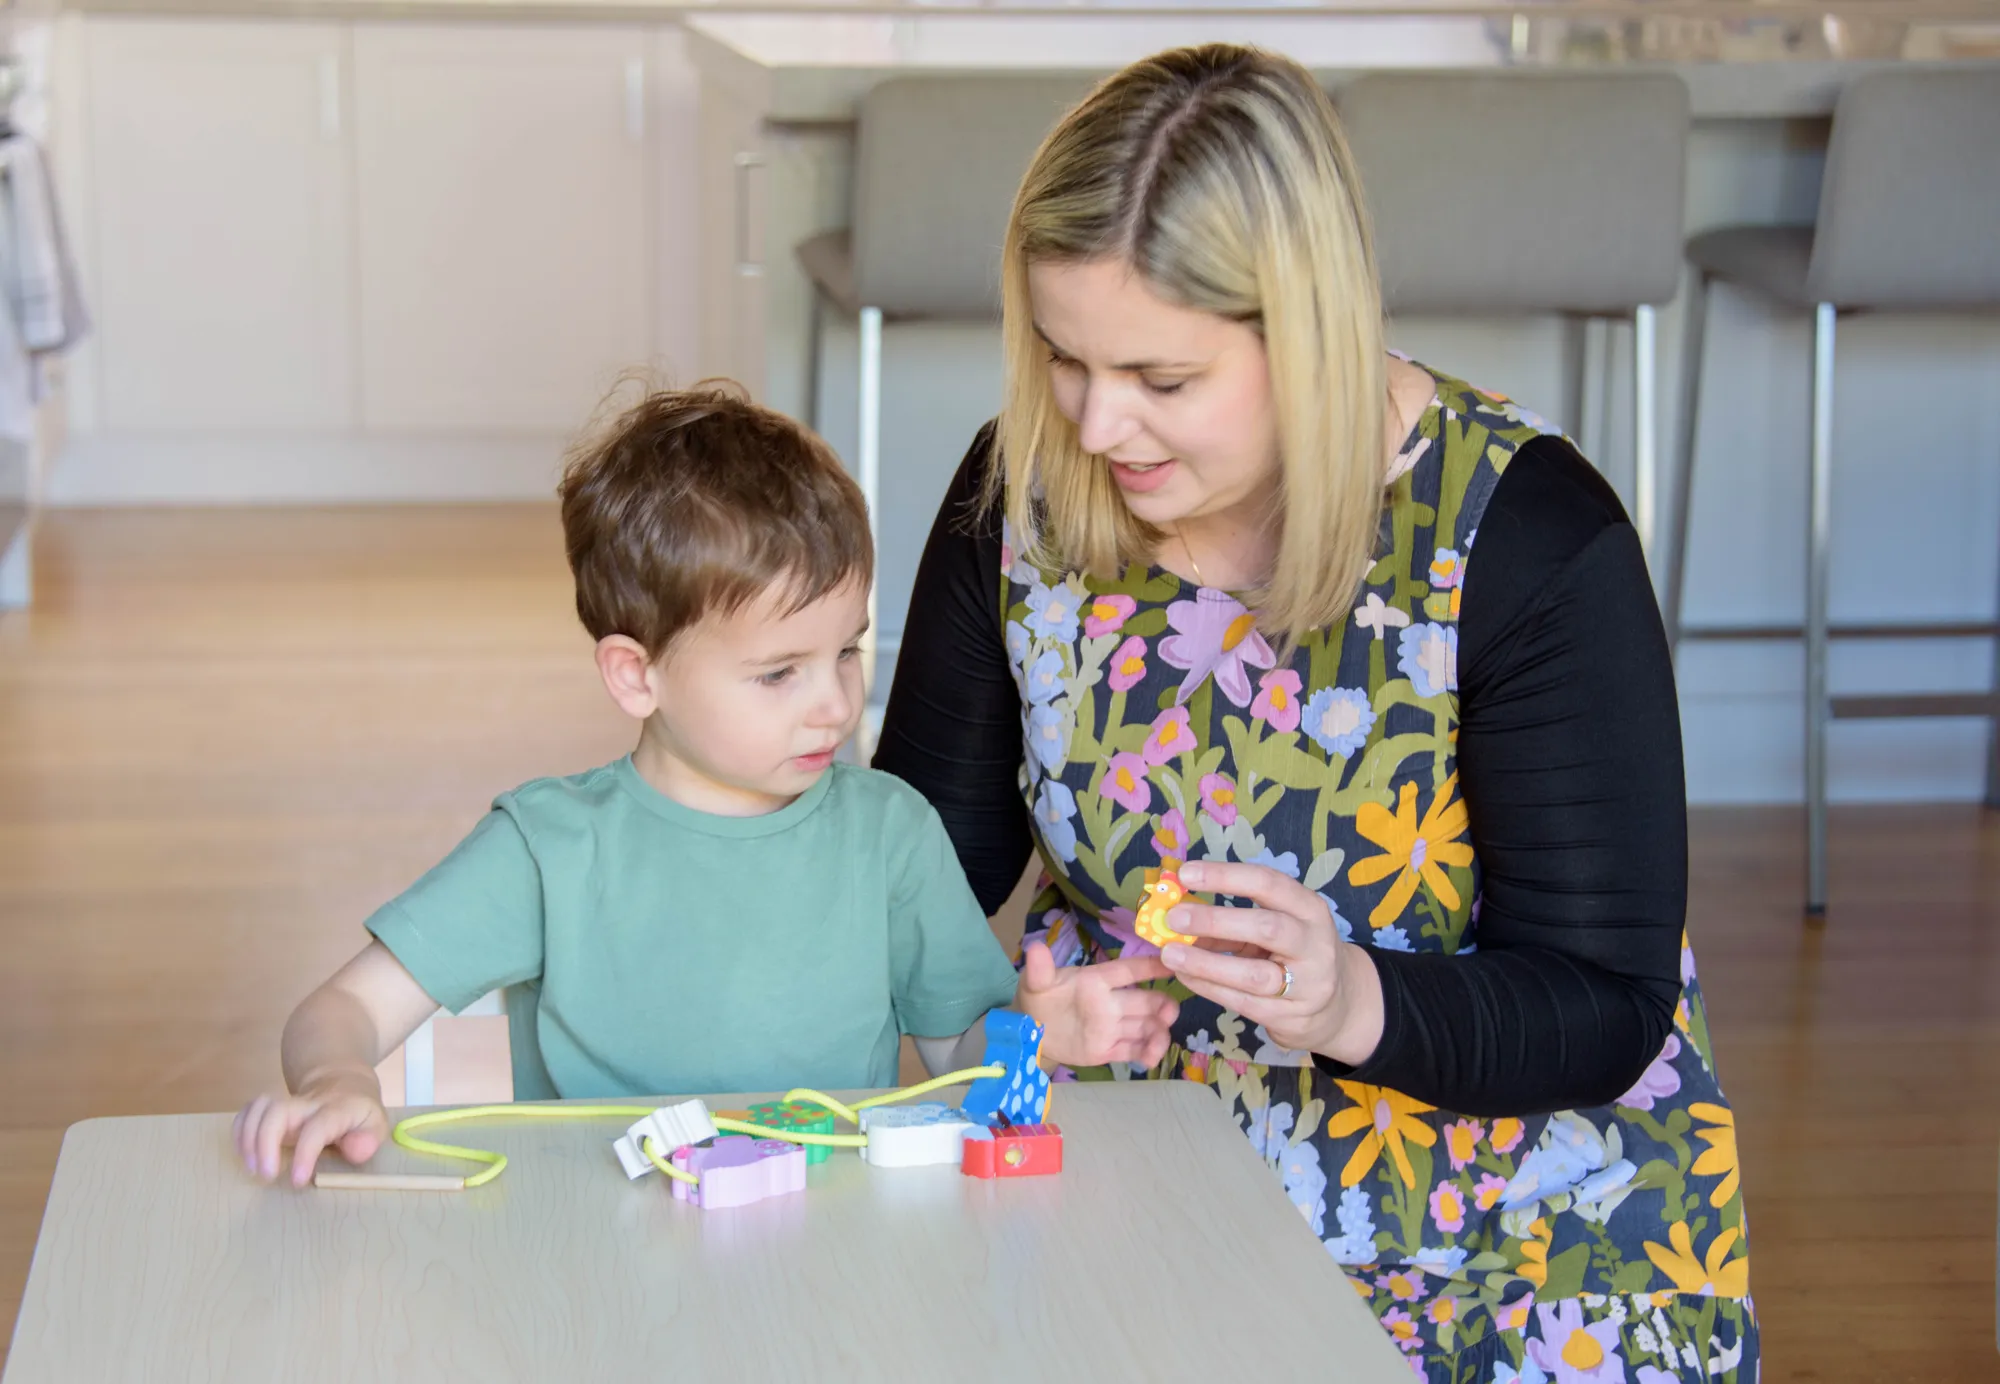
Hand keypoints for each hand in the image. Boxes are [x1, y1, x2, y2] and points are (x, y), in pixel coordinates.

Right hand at [233, 1070, 389, 1187]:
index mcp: (337, 1109)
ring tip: (253, 1169)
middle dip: (265, 1144)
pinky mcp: (270, 1106)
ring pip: (258, 1108)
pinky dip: (239, 1132)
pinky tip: (245, 1154)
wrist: (343, 1082)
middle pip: (277, 1111)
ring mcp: (286, 1102)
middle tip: (266, 1175)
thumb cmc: (359, 1113)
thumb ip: (369, 1138)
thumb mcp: (376, 1123)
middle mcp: (308, 1103)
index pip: (318, 1127)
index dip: (305, 1153)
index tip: (297, 1181)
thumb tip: (356, 1151)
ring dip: (248, 1139)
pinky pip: (247, 1111)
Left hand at [1015, 941, 1179, 1069]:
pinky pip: (1132, 1050)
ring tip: (1159, 1043)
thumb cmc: (1039, 998)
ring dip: (1157, 1033)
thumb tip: (1036, 947)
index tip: (1171, 964)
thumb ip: (1039, 969)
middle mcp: (1110, 1002)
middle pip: (1144, 1001)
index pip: (1127, 971)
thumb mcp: (1035, 982)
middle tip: (1171, 1011)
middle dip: (1161, 1005)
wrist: (1031, 1032)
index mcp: (1097, 981)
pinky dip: (1144, 1054)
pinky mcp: (1108, 1049)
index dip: (1148, 967)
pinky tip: (1150, 1060)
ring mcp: (1112, 1027)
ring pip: (1143, 1027)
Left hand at [1155, 860, 1384, 1064]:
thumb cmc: (1293, 953)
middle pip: (1266, 927)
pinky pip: (1244, 1002)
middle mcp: (1314, 943)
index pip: (1268, 883)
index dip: (1225, 876)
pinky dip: (1210, 988)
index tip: (1185, 874)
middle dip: (1215, 920)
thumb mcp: (1277, 925)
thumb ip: (1235, 917)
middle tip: (1174, 917)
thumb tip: (1178, 908)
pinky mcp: (1292, 1016)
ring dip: (1207, 963)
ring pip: (1254, 974)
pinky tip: (1186, 976)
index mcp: (1309, 908)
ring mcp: (1307, 984)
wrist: (1337, 1006)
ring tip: (1170, 955)